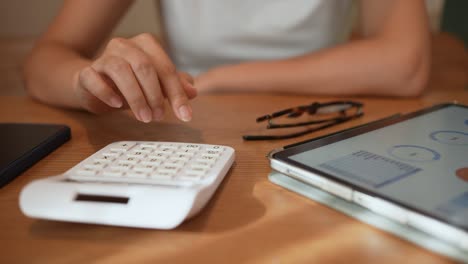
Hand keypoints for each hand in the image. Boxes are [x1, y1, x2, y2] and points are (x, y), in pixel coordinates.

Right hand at [73, 33, 196, 121]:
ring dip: (135, 97)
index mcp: (145, 45)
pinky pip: (93, 77)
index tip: (185, 115)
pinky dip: (106, 91)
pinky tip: (117, 105)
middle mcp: (124, 46)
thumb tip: (193, 91)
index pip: (165, 68)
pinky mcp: (86, 72)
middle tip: (159, 116)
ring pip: (120, 70)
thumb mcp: (155, 86)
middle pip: (144, 66)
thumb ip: (174, 86)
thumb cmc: (128, 84)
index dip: (177, 93)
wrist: (93, 86)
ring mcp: (103, 57)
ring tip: (144, 117)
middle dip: (155, 95)